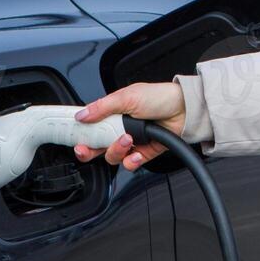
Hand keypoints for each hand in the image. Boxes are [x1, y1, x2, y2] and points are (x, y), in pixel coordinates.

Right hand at [73, 82, 187, 171]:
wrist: (185, 109)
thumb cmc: (159, 97)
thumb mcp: (127, 97)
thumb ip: (102, 107)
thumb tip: (81, 115)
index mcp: (112, 113)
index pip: (90, 127)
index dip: (80, 134)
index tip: (74, 139)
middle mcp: (119, 129)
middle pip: (96, 146)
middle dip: (88, 150)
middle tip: (86, 148)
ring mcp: (131, 142)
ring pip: (112, 156)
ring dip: (116, 150)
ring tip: (128, 139)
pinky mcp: (143, 153)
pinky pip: (130, 164)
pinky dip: (132, 161)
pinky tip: (137, 152)